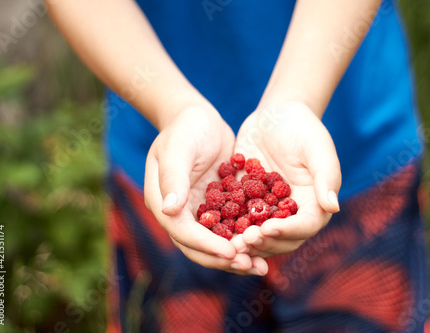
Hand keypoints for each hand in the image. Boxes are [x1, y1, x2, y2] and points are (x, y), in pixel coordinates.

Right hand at [144, 106, 267, 274]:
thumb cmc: (185, 128)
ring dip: (237, 256)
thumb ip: (174, 178)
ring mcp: (198, 211)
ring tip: (261, 267)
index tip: (231, 253)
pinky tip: (266, 244)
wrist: (198, 118)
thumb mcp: (178, 149)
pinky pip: (231, 227)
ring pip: (216, 242)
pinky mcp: (217, 206)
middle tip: (250, 267)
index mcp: (163, 202)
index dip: (207, 245)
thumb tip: (169, 211)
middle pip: (199, 246)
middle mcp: (179, 213)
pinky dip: (245, 238)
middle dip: (224, 259)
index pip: (183, 232)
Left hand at [232, 101, 340, 257]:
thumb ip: (326, 177)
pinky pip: (239, 219)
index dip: (287, 231)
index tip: (267, 229)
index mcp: (315, 204)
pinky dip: (229, 226)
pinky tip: (214, 227)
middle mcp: (292, 213)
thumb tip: (332, 207)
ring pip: (259, 235)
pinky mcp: (248, 204)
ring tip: (229, 240)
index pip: (305, 226)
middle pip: (282, 239)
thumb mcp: (317, 148)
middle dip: (263, 242)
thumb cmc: (302, 128)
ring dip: (246, 241)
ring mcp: (269, 211)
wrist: (275, 115)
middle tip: (243, 240)